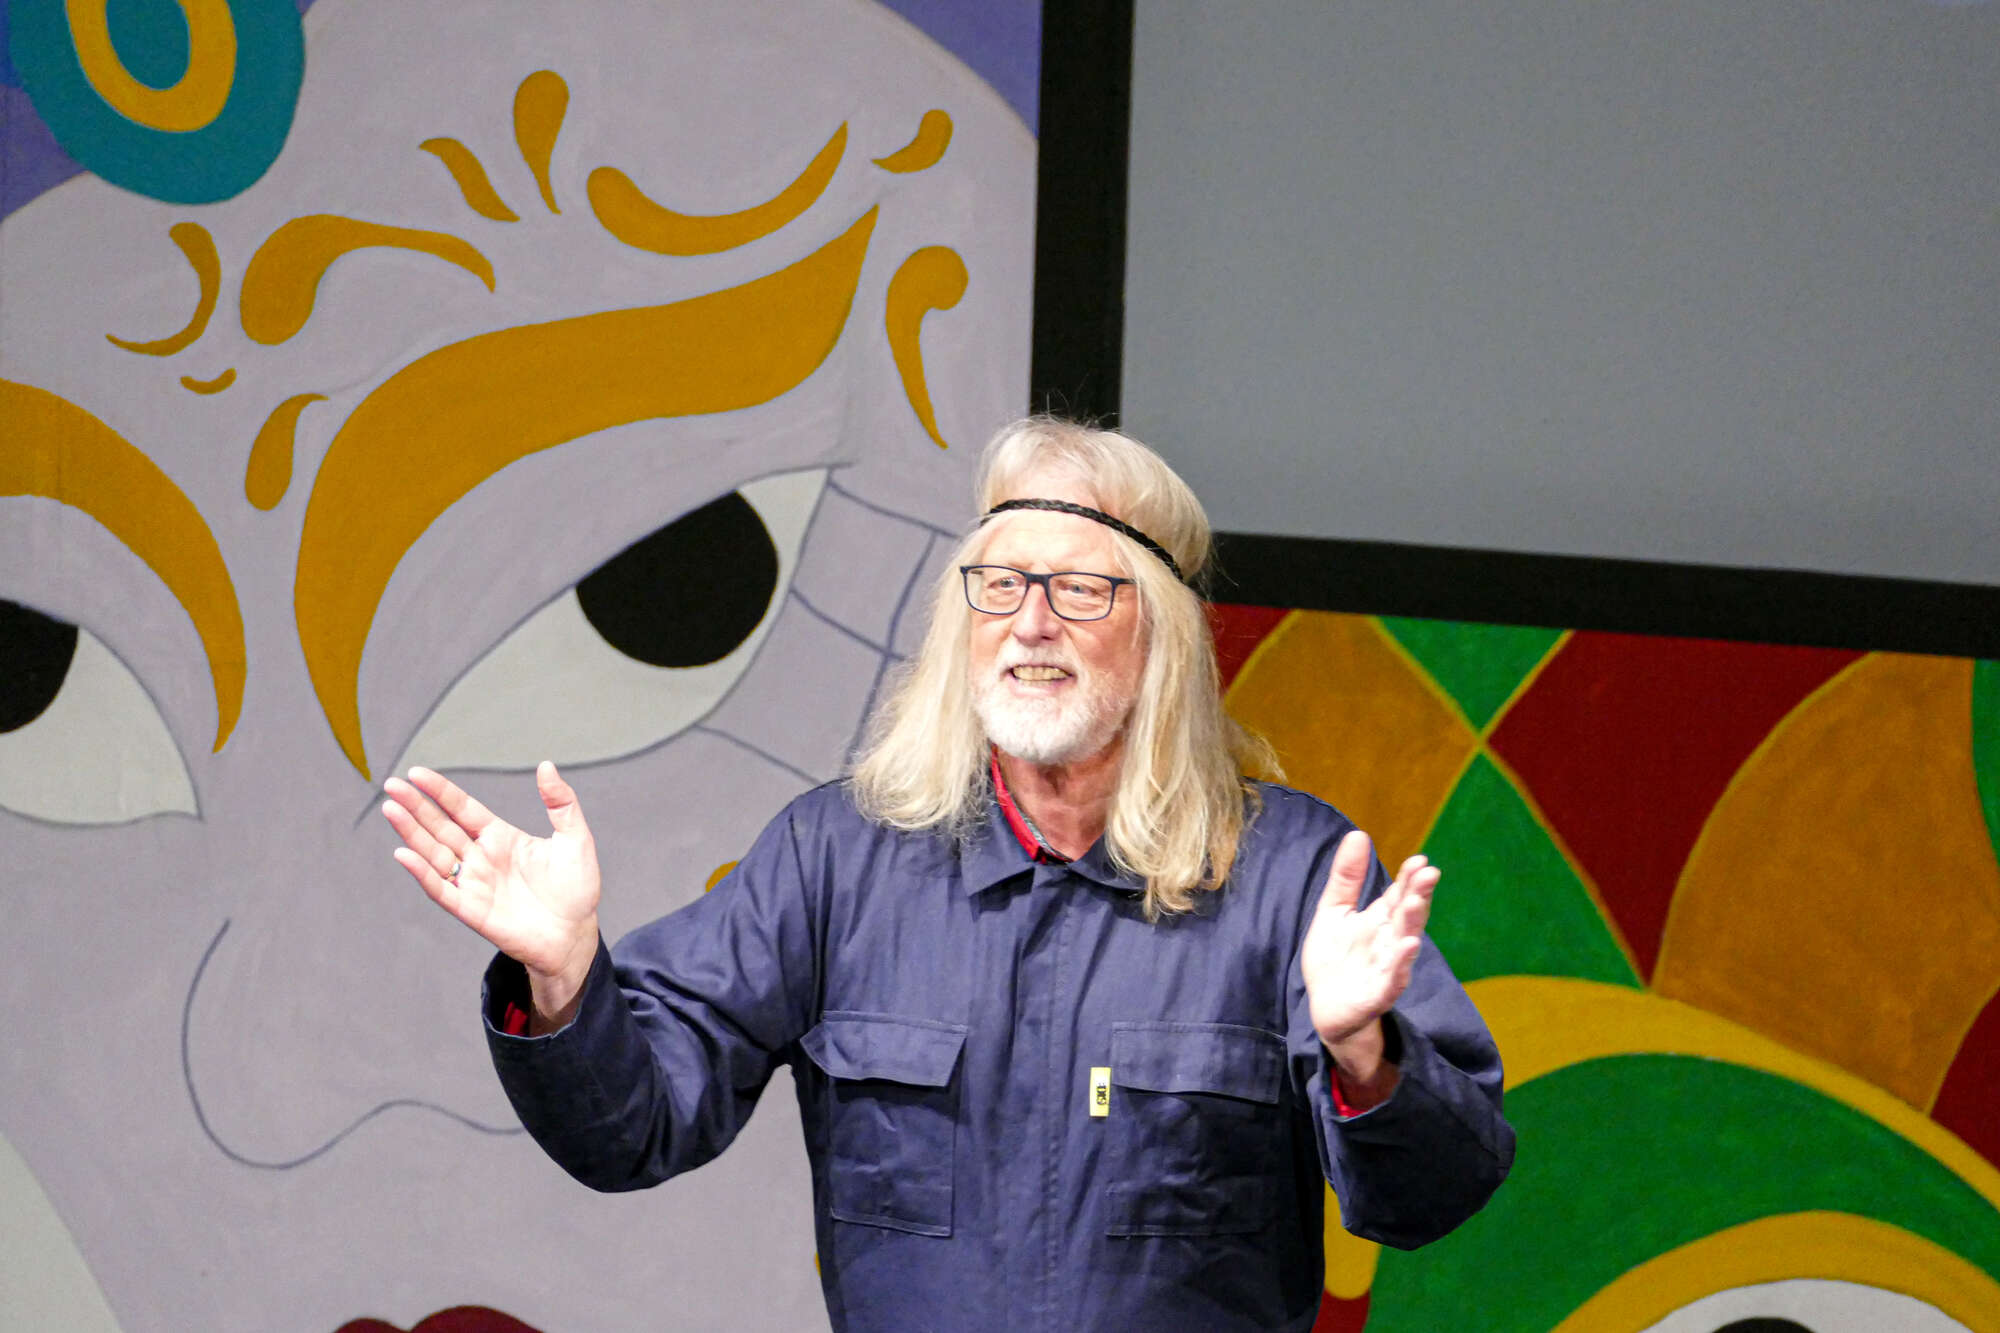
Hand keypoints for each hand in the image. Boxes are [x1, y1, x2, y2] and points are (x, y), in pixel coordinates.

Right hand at [383, 761, 600, 1024]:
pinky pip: (441, 889)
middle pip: (441, 827)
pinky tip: (404, 854)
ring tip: (391, 810)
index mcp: (501, 837)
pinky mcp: (471, 911)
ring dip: (411, 833)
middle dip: (416, 807)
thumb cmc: (577, 889)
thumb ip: (562, 803)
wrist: (575, 936)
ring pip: (434, 854)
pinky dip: (422, 873)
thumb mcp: (575, 839)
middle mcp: (481, 858)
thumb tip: (546, 765)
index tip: (417, 772)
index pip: (463, 808)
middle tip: (392, 785)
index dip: (440, 791)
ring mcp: (474, 884)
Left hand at [1302, 830, 1437, 1079]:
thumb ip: (1347, 878)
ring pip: (1404, 944)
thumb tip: (1359, 834)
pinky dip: (1400, 964)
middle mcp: (1390, 941)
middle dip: (1418, 895)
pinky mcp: (1378, 994)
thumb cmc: (1335, 958)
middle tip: (1429, 872)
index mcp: (1380, 920)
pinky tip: (1406, 946)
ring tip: (1414, 902)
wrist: (1325, 1008)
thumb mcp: (1334, 911)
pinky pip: (1393, 978)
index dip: (1409, 878)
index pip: (1399, 894)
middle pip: (1407, 915)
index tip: (1419, 860)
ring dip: (1410, 924)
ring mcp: (1387, 968)